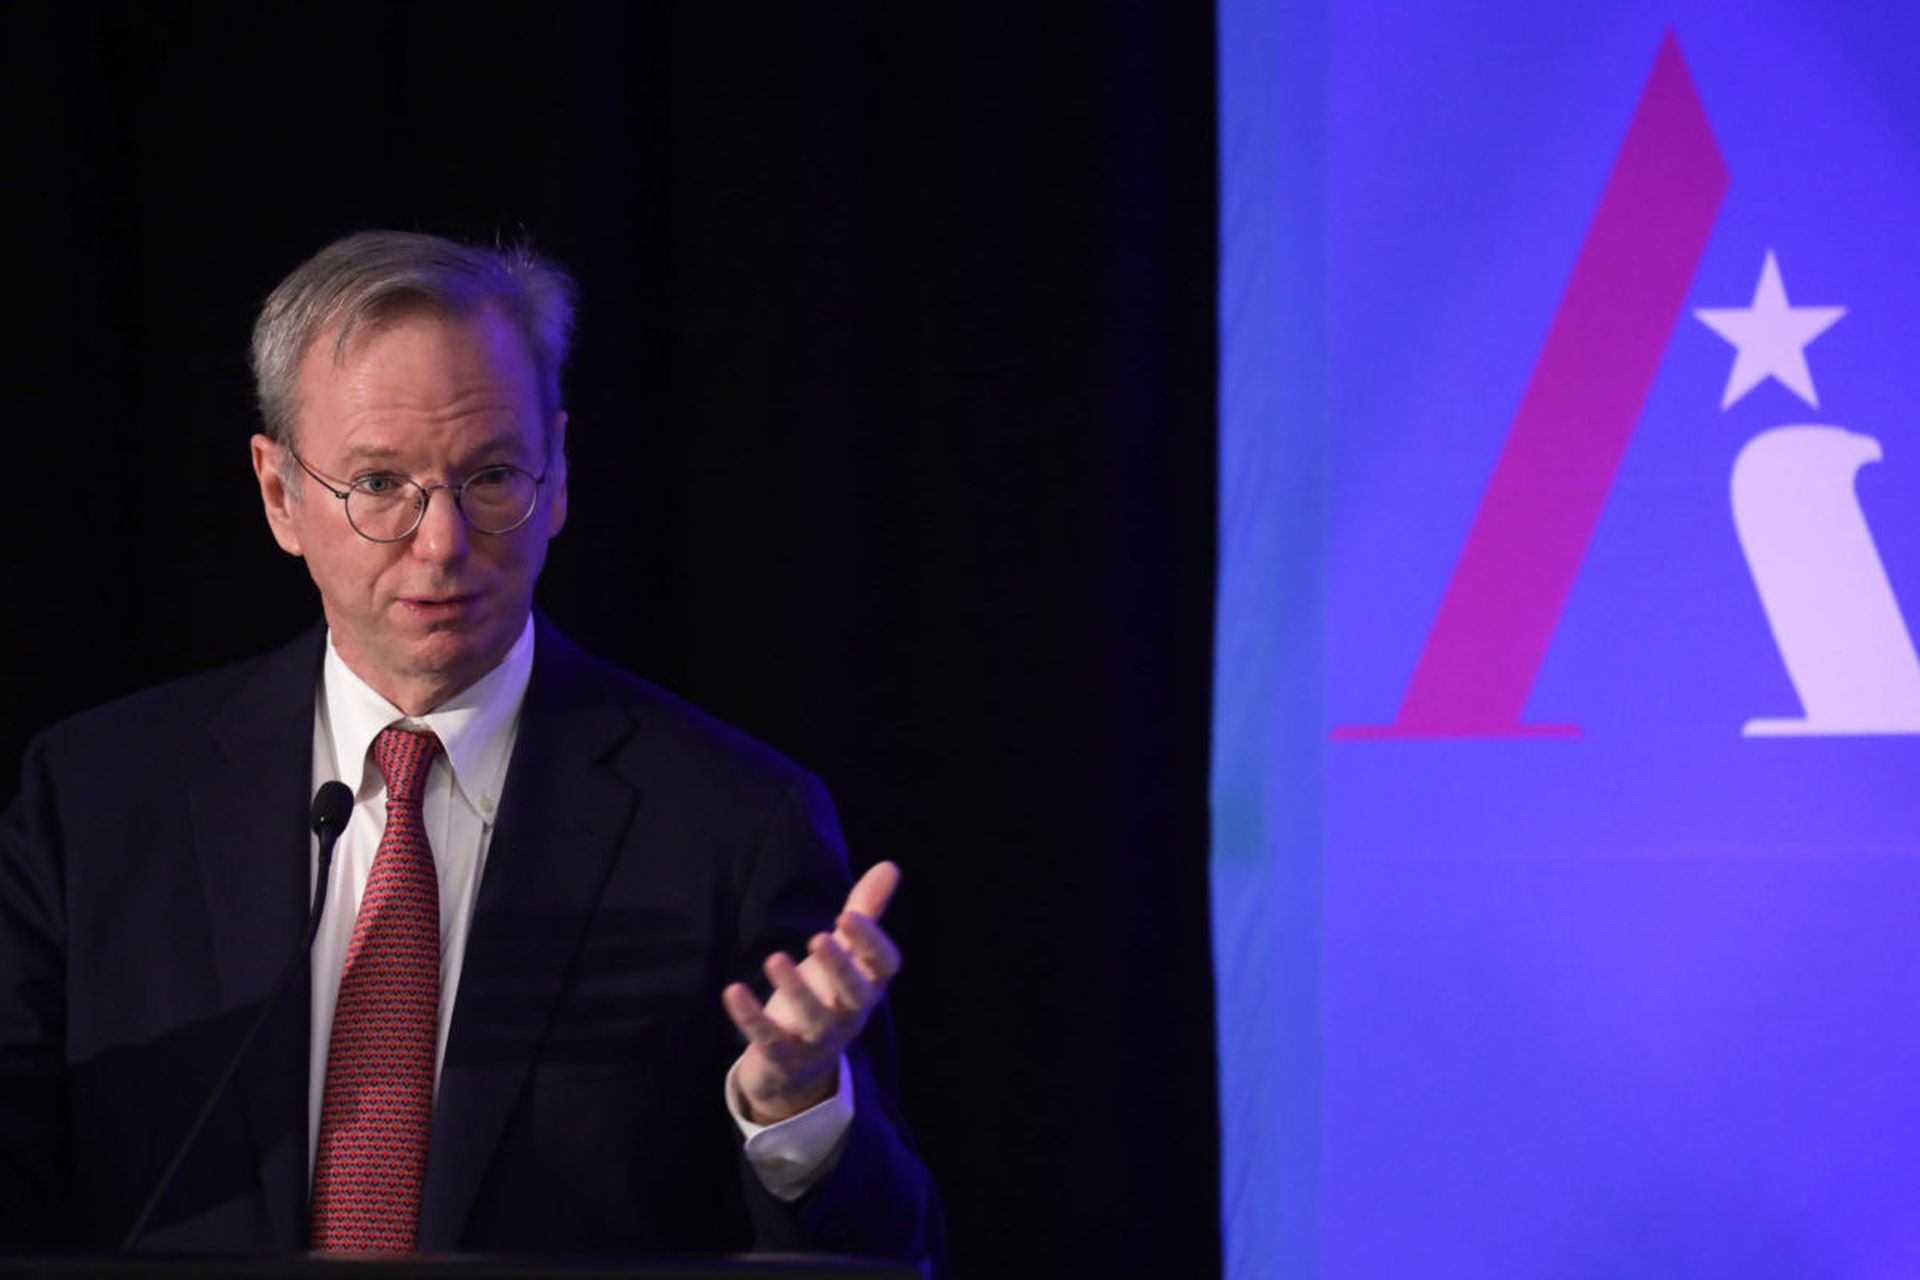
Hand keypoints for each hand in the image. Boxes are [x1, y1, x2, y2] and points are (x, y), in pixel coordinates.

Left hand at [723, 861, 903, 1123]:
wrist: (797, 1069)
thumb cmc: (825, 995)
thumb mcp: (844, 955)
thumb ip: (865, 912)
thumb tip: (890, 865)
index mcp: (867, 985)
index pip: (883, 966)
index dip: (871, 942)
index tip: (848, 914)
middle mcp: (849, 1014)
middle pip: (854, 996)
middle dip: (839, 968)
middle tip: (819, 937)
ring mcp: (818, 1041)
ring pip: (815, 1021)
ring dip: (795, 991)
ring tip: (774, 958)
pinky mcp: (783, 1059)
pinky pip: (769, 1041)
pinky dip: (751, 1018)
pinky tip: (733, 990)